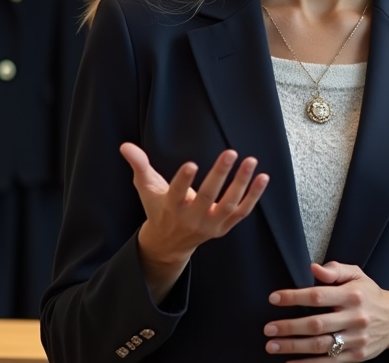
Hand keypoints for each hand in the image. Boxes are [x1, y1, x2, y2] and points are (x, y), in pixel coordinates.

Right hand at [120, 142, 268, 302]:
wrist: (169, 243)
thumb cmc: (158, 208)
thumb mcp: (146, 188)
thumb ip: (139, 166)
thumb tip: (125, 146)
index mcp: (171, 208)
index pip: (176, 193)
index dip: (183, 180)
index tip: (191, 164)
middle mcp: (191, 218)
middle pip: (207, 197)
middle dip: (220, 175)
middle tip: (231, 153)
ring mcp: (210, 224)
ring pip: (228, 205)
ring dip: (241, 184)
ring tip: (251, 161)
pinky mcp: (223, 227)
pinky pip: (242, 212)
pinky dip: (253, 196)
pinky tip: (263, 177)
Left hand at [264, 262, 388, 360]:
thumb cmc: (369, 294)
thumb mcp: (356, 275)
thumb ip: (335, 270)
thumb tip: (313, 268)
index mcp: (352, 295)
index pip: (318, 296)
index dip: (293, 297)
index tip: (274, 299)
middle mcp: (354, 317)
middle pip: (316, 324)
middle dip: (288, 327)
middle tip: (268, 329)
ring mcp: (356, 339)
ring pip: (320, 345)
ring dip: (293, 346)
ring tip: (272, 345)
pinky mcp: (357, 356)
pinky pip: (329, 362)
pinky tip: (290, 362)